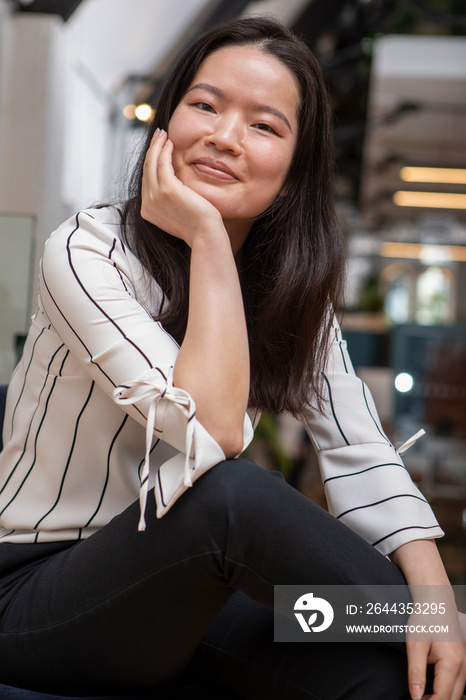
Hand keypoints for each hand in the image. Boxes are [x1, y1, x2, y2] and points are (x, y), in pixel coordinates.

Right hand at [140, 129, 222, 246]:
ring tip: (163, 134)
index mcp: (148, 211)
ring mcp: (155, 197)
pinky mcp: (166, 189)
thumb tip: (173, 185)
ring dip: (156, 145)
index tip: (157, 149)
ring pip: (151, 163)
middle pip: (146, 170)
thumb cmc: (198, 225)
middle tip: (159, 135)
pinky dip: (164, 150)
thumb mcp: (177, 212)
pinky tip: (170, 142)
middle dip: (151, 150)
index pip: (147, 180)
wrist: (205, 235)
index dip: (151, 162)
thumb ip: (169, 200)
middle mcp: (147, 204)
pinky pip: (162, 163)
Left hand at [406, 608, 465, 699]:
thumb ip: (415, 672)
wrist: (436, 602)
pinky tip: (432, 689)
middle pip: (453, 698)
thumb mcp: (415, 645)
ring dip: (442, 698)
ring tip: (423, 696)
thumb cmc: (425, 619)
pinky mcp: (463, 662)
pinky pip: (458, 684)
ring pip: (457, 693)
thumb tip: (416, 696)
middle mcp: (463, 666)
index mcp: (452, 663)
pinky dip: (447, 691)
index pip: (442, 697)